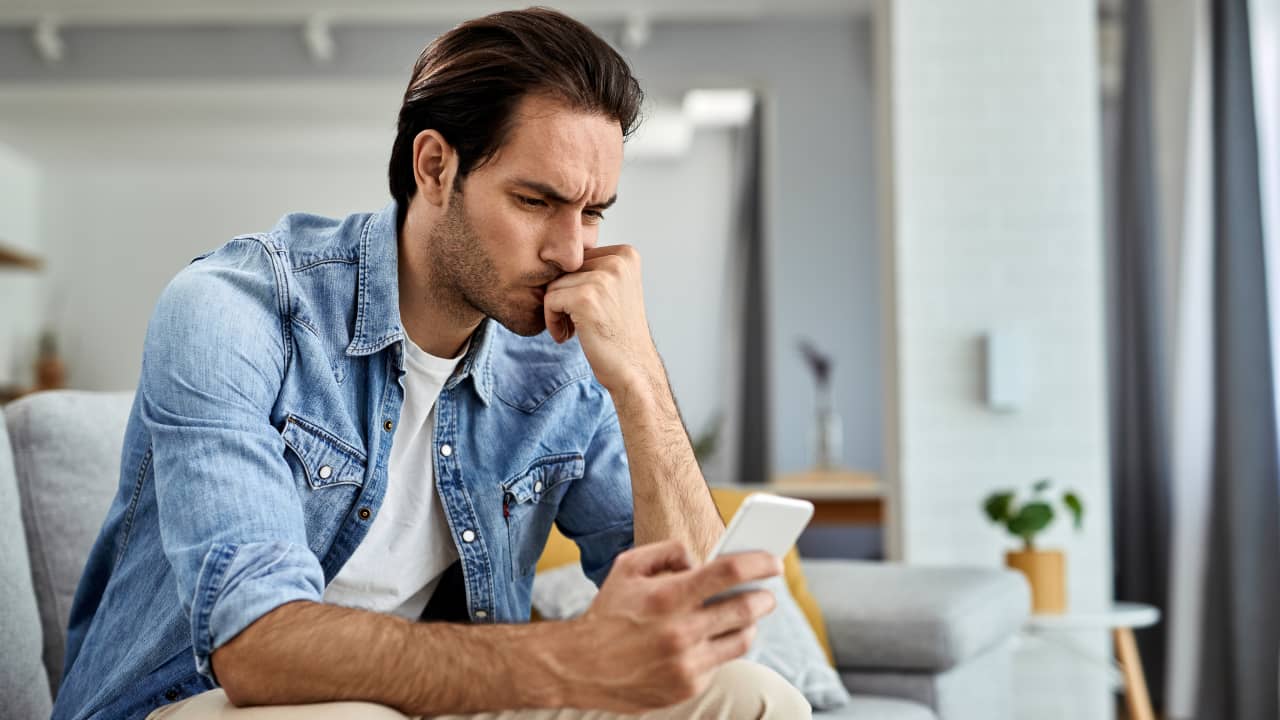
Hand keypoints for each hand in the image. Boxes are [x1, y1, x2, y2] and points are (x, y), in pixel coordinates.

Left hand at [543, 245, 658, 392]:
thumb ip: (592, 269)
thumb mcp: (614, 290)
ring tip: (573, 330)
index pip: (577, 259)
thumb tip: (551, 257)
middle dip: (563, 297)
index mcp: (626, 254)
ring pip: (554, 285)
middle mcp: (618, 260)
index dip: (574, 286)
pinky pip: (549, 300)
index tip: (585, 310)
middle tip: (576, 323)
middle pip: (564, 269)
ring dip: (556, 311)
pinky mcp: (586, 298)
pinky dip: (552, 321)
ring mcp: (603, 278)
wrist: (633, 369)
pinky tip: (568, 336)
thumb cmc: (618, 334)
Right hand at [552, 539, 781, 712]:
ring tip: (744, 616)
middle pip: (746, 609)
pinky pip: (720, 663)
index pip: (729, 572)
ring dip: (749, 625)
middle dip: (764, 597)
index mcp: (668, 596)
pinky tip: (709, 641)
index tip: (773, 561)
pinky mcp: (687, 686)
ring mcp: (686, 663)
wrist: (579, 667)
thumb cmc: (608, 612)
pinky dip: (719, 649)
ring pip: (742, 640)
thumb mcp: (628, 567)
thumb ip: (667, 551)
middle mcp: (681, 631)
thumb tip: (701, 559)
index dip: (759, 563)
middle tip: (767, 593)